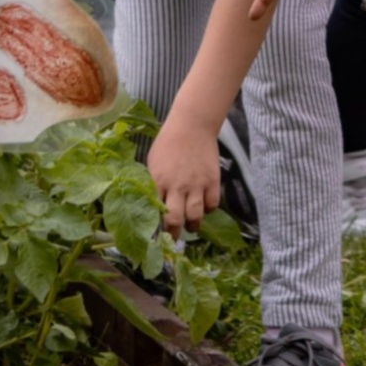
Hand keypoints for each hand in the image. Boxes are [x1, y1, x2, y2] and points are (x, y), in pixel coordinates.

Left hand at [147, 118, 223, 236]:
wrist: (191, 127)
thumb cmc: (167, 144)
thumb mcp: (152, 163)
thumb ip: (154, 184)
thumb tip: (153, 203)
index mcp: (158, 182)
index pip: (155, 212)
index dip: (155, 226)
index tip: (156, 235)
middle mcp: (177, 186)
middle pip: (175, 219)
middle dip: (174, 233)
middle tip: (174, 238)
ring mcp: (196, 184)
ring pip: (195, 215)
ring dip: (193, 225)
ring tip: (192, 226)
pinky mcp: (212, 181)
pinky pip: (212, 204)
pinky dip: (208, 209)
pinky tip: (204, 206)